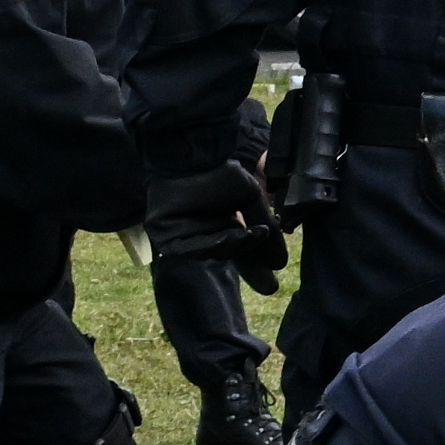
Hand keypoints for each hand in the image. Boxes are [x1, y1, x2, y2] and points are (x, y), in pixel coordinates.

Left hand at [146, 158, 286, 291]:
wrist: (194, 156)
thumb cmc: (222, 173)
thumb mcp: (253, 200)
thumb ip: (268, 230)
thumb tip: (281, 263)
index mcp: (222, 225)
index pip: (240, 253)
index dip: (255, 269)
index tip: (271, 287)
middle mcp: (203, 232)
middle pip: (225, 254)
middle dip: (244, 257)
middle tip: (261, 254)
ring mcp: (182, 235)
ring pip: (206, 253)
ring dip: (227, 248)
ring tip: (245, 236)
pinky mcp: (163, 234)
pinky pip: (183, 249)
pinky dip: (205, 246)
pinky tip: (224, 237)